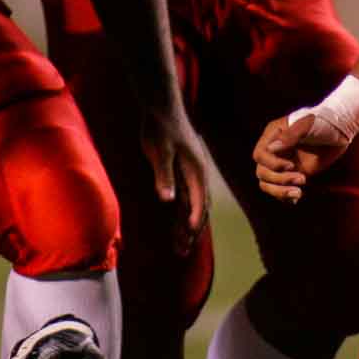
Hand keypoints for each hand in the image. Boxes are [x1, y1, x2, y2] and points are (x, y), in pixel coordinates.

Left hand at [139, 105, 209, 254]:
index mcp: (196, 171)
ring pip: (193, 205)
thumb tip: (168, 200)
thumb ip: (164, 176)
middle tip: (181, 252)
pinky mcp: (182, 171)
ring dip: (187, 226)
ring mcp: (191, 173)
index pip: (198, 202)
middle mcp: (197, 175)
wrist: (161, 105)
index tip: (187, 239)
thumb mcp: (160, 151)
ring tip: (180, 247)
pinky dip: (183, 214)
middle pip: (199, 209)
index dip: (192, 221)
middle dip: (191, 231)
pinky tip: (178, 224)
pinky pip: (187, 198)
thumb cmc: (160, 127)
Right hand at [253, 111, 350, 202]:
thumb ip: (290, 136)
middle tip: (302, 179)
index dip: (272, 164)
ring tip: (299, 193)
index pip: (260, 155)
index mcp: (273, 136)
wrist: (341, 131)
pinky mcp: (293, 174)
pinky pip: (281, 190)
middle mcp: (274, 151)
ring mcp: (283, 164)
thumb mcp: (307, 125)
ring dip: (280, 191)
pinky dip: (286, 196)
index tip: (291, 165)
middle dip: (279, 179)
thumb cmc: (323, 122)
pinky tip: (298, 196)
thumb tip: (271, 149)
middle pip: (262, 172)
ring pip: (268, 184)